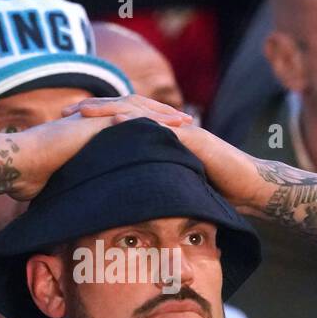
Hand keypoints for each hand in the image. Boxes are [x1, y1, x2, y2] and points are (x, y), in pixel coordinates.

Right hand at [4, 100, 186, 200]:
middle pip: (137, 112)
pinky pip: (123, 116)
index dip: (150, 129)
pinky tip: (165, 125)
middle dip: (163, 117)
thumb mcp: (63, 184)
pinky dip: (147, 119)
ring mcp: (91, 120)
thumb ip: (77, 188)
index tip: (172, 137)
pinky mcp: (90, 123)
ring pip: (134, 110)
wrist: (15, 165)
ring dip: (161, 115)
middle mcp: (93, 122)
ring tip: (184, 122)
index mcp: (90, 133)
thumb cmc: (30, 178)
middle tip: (188, 123)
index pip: (127, 125)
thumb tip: (82, 212)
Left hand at [61, 96, 264, 209]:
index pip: (122, 123)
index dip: (94, 122)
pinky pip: (161, 126)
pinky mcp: (193, 137)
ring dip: (109, 110)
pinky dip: (138, 122)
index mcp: (160, 139)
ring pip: (139, 112)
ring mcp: (181, 130)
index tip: (66, 125)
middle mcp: (168, 129)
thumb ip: (152, 190)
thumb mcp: (175, 191)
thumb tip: (124, 207)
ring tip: (82, 111)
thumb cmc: (217, 193)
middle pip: (124, 111)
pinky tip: (116, 121)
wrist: (252, 189)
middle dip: (94, 110)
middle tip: (64, 112)